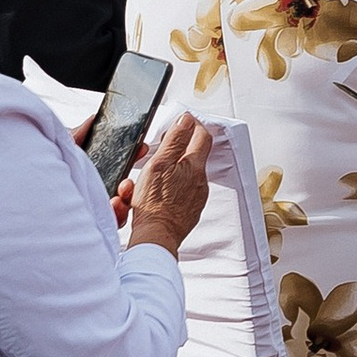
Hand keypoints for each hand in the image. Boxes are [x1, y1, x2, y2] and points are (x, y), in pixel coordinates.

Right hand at [121, 112, 211, 258]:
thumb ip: (175, 140)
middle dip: (180, 148)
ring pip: (187, 174)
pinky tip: (160, 192)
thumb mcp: (159, 164)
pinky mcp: (190, 210)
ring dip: (174, 169)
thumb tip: (186, 120)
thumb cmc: (154, 203)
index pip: (202, 135)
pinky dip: (173, 187)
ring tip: (155, 174)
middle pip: (195, 154)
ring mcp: (197, 196)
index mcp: (194, 165)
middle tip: (164, 147)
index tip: (182, 123)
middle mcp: (200, 180)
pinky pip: (184, 192)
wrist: (156, 237)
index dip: (192, 125)